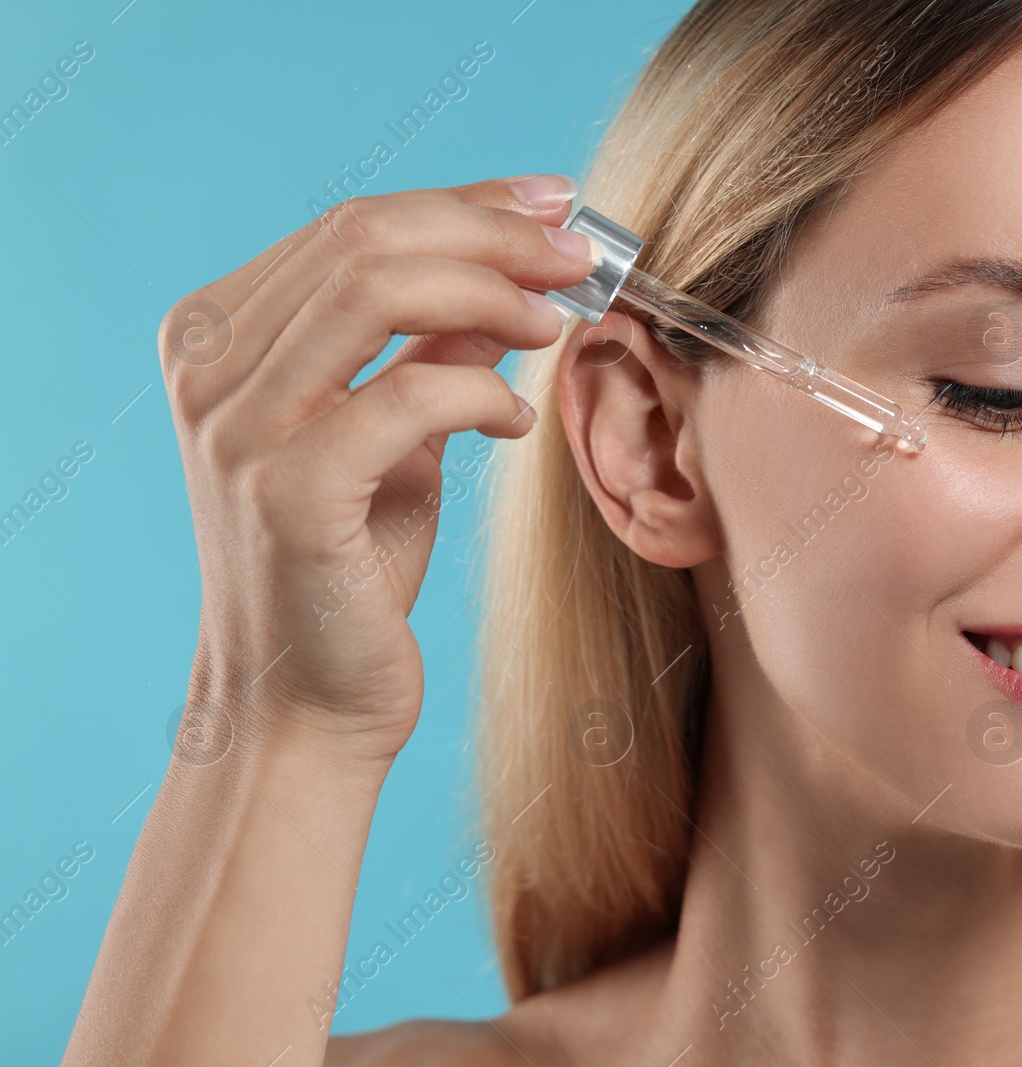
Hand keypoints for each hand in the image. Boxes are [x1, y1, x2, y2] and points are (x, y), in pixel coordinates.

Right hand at [159, 175, 598, 762]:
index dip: (466, 203)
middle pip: (363, 237)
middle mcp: (209, 368)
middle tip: (579, 255)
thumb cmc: (350, 567)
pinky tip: (517, 426)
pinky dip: (483, 393)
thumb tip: (508, 274)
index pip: (351, 226)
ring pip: (375, 289)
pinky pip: (408, 395)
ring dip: (493, 292)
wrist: (305, 702)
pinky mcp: (286, 492)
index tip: (554, 204)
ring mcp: (236, 427)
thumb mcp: (393, 437)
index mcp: (218, 336)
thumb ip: (427, 349)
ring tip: (555, 324)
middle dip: (492, 234)